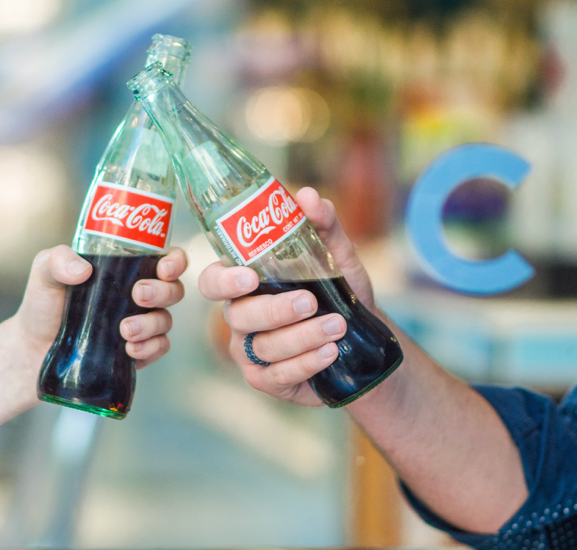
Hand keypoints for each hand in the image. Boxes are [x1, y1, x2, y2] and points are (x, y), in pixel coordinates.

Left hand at [16, 245, 187, 369]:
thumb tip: (82, 270)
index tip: (165, 268)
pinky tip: (130, 349)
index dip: (175, 261)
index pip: (165, 258)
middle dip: (163, 292)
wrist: (32, 348)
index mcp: (126, 268)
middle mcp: (138, 294)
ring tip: (125, 330)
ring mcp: (140, 323)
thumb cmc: (43, 303)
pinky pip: (159, 348)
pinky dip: (150, 348)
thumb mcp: (45, 272)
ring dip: (152, 324)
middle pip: (174, 289)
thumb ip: (58, 260)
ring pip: (166, 320)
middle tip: (138, 295)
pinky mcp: (137, 351)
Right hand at [198, 187, 375, 406]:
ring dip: (302, 336)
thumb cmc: (338, 293)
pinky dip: (306, 362)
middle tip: (309, 301)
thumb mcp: (336, 257)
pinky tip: (329, 352)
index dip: (223, 281)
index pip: (213, 281)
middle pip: (239, 315)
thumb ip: (322, 226)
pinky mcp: (267, 380)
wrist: (364, 340)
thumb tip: (307, 195)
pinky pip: (278, 374)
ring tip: (336, 326)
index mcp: (245, 284)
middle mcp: (240, 317)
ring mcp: (250, 352)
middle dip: (274, 309)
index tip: (250, 277)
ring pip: (263, 346)